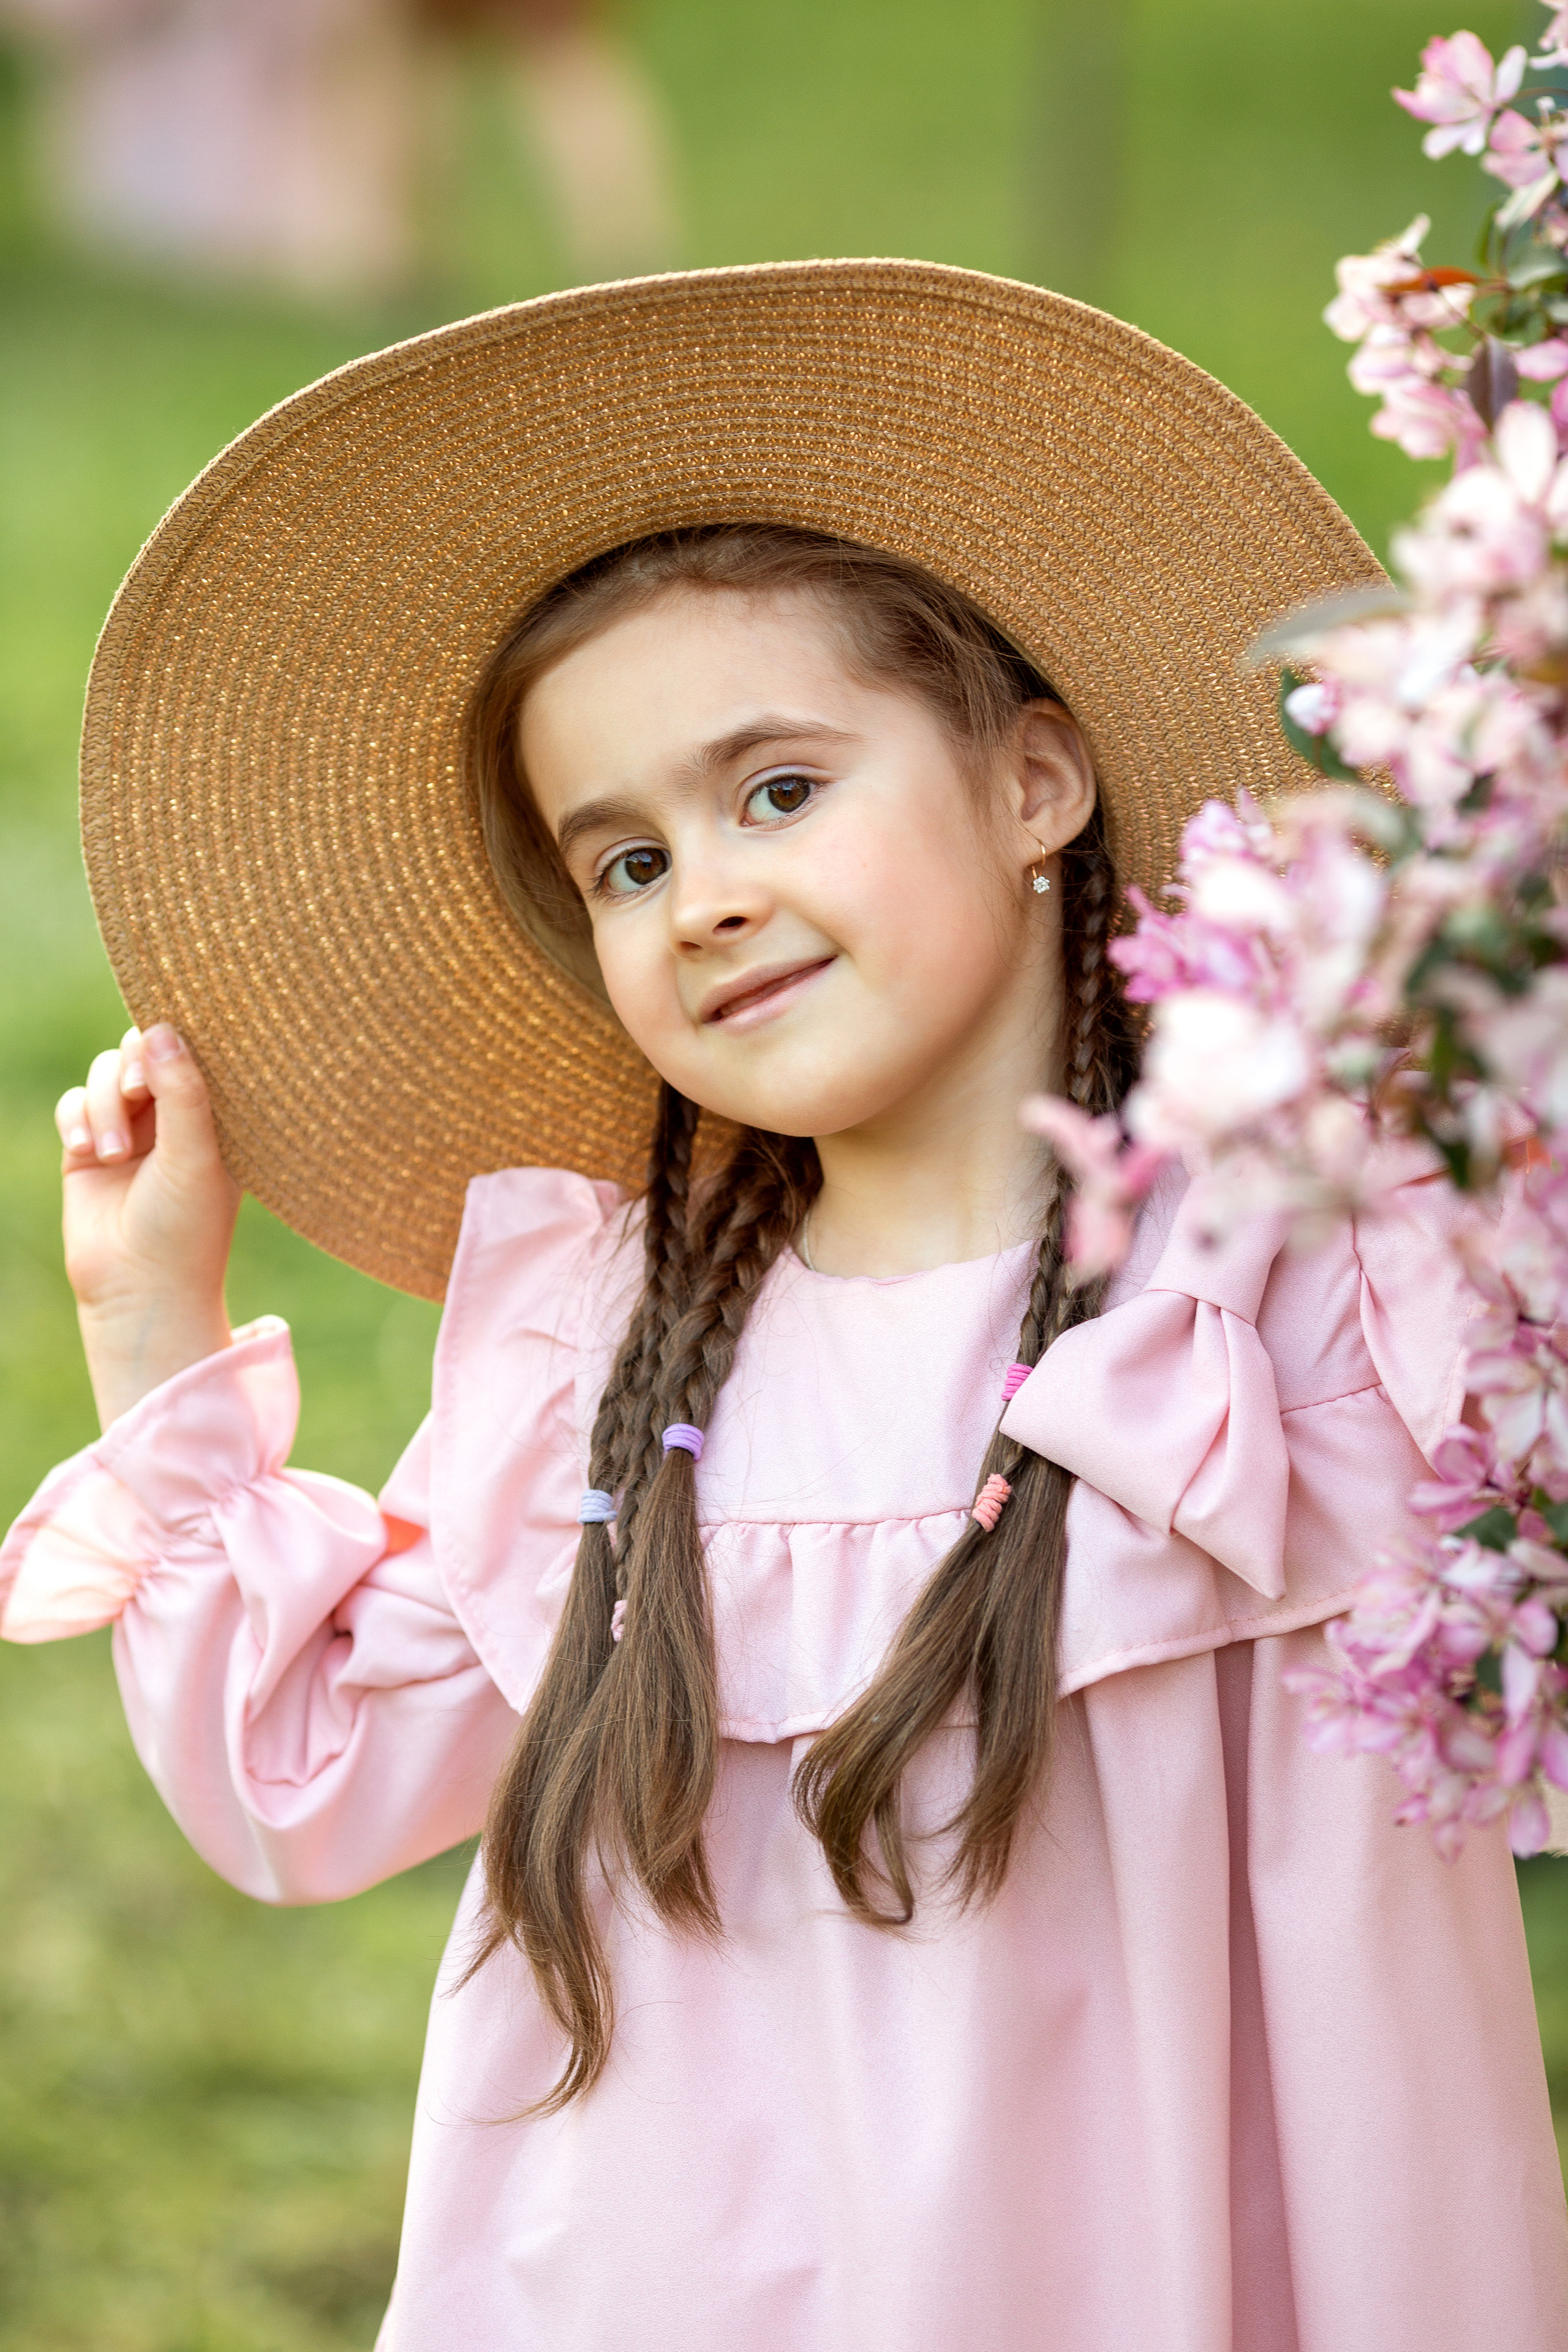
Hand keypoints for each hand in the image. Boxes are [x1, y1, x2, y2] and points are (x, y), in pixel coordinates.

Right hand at [55, 1025, 239, 1426]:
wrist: (141, 1288)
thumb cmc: (186, 1227)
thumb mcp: (195, 1154)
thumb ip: (182, 1091)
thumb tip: (160, 1027)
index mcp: (217, 1113)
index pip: (197, 1049)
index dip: (179, 1036)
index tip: (167, 1044)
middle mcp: (175, 1115)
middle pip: (144, 1050)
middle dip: (136, 1066)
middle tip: (142, 1091)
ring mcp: (131, 1129)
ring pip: (106, 1073)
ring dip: (104, 1102)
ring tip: (112, 1152)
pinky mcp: (88, 1147)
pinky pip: (74, 1102)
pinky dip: (77, 1117)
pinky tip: (87, 1149)